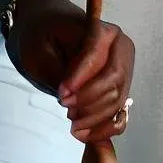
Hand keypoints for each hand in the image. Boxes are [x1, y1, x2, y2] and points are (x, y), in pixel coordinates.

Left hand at [10, 0, 134, 142]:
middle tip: (65, 107)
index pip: (96, 56)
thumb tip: (73, 96)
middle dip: (89, 100)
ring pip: (118, 100)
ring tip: (71, 123)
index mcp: (100, 29)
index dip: (80, 79)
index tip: (61, 94)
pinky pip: (119, 113)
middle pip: (113, 80)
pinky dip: (104, 128)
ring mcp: (123, 69)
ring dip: (95, 117)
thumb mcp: (38, 46)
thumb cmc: (41, 33)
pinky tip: (85, 135)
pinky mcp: (120, 88)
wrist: (47, 27)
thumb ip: (56, 69)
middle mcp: (119, 48)